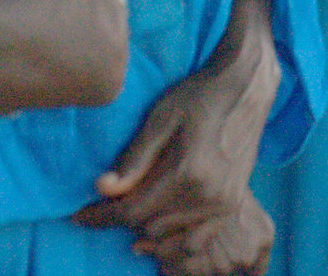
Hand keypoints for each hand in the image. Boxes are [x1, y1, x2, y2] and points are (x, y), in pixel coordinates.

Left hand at [77, 0, 278, 273]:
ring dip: (146, 232)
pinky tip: (158, 237)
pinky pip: (197, 239)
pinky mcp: (234, 202)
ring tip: (130, 217)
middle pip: (148, 228)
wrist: (248, 85)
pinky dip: (175, 243)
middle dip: (123, 220)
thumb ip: (134, 159)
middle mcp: (209, 195)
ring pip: (170, 237)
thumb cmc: (200, 95)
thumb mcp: (161, 118)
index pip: (131, 212)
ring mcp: (225, 202)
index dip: (100, 217)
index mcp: (188, 173)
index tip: (79, 216)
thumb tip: (102, 190)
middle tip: (106, 207)